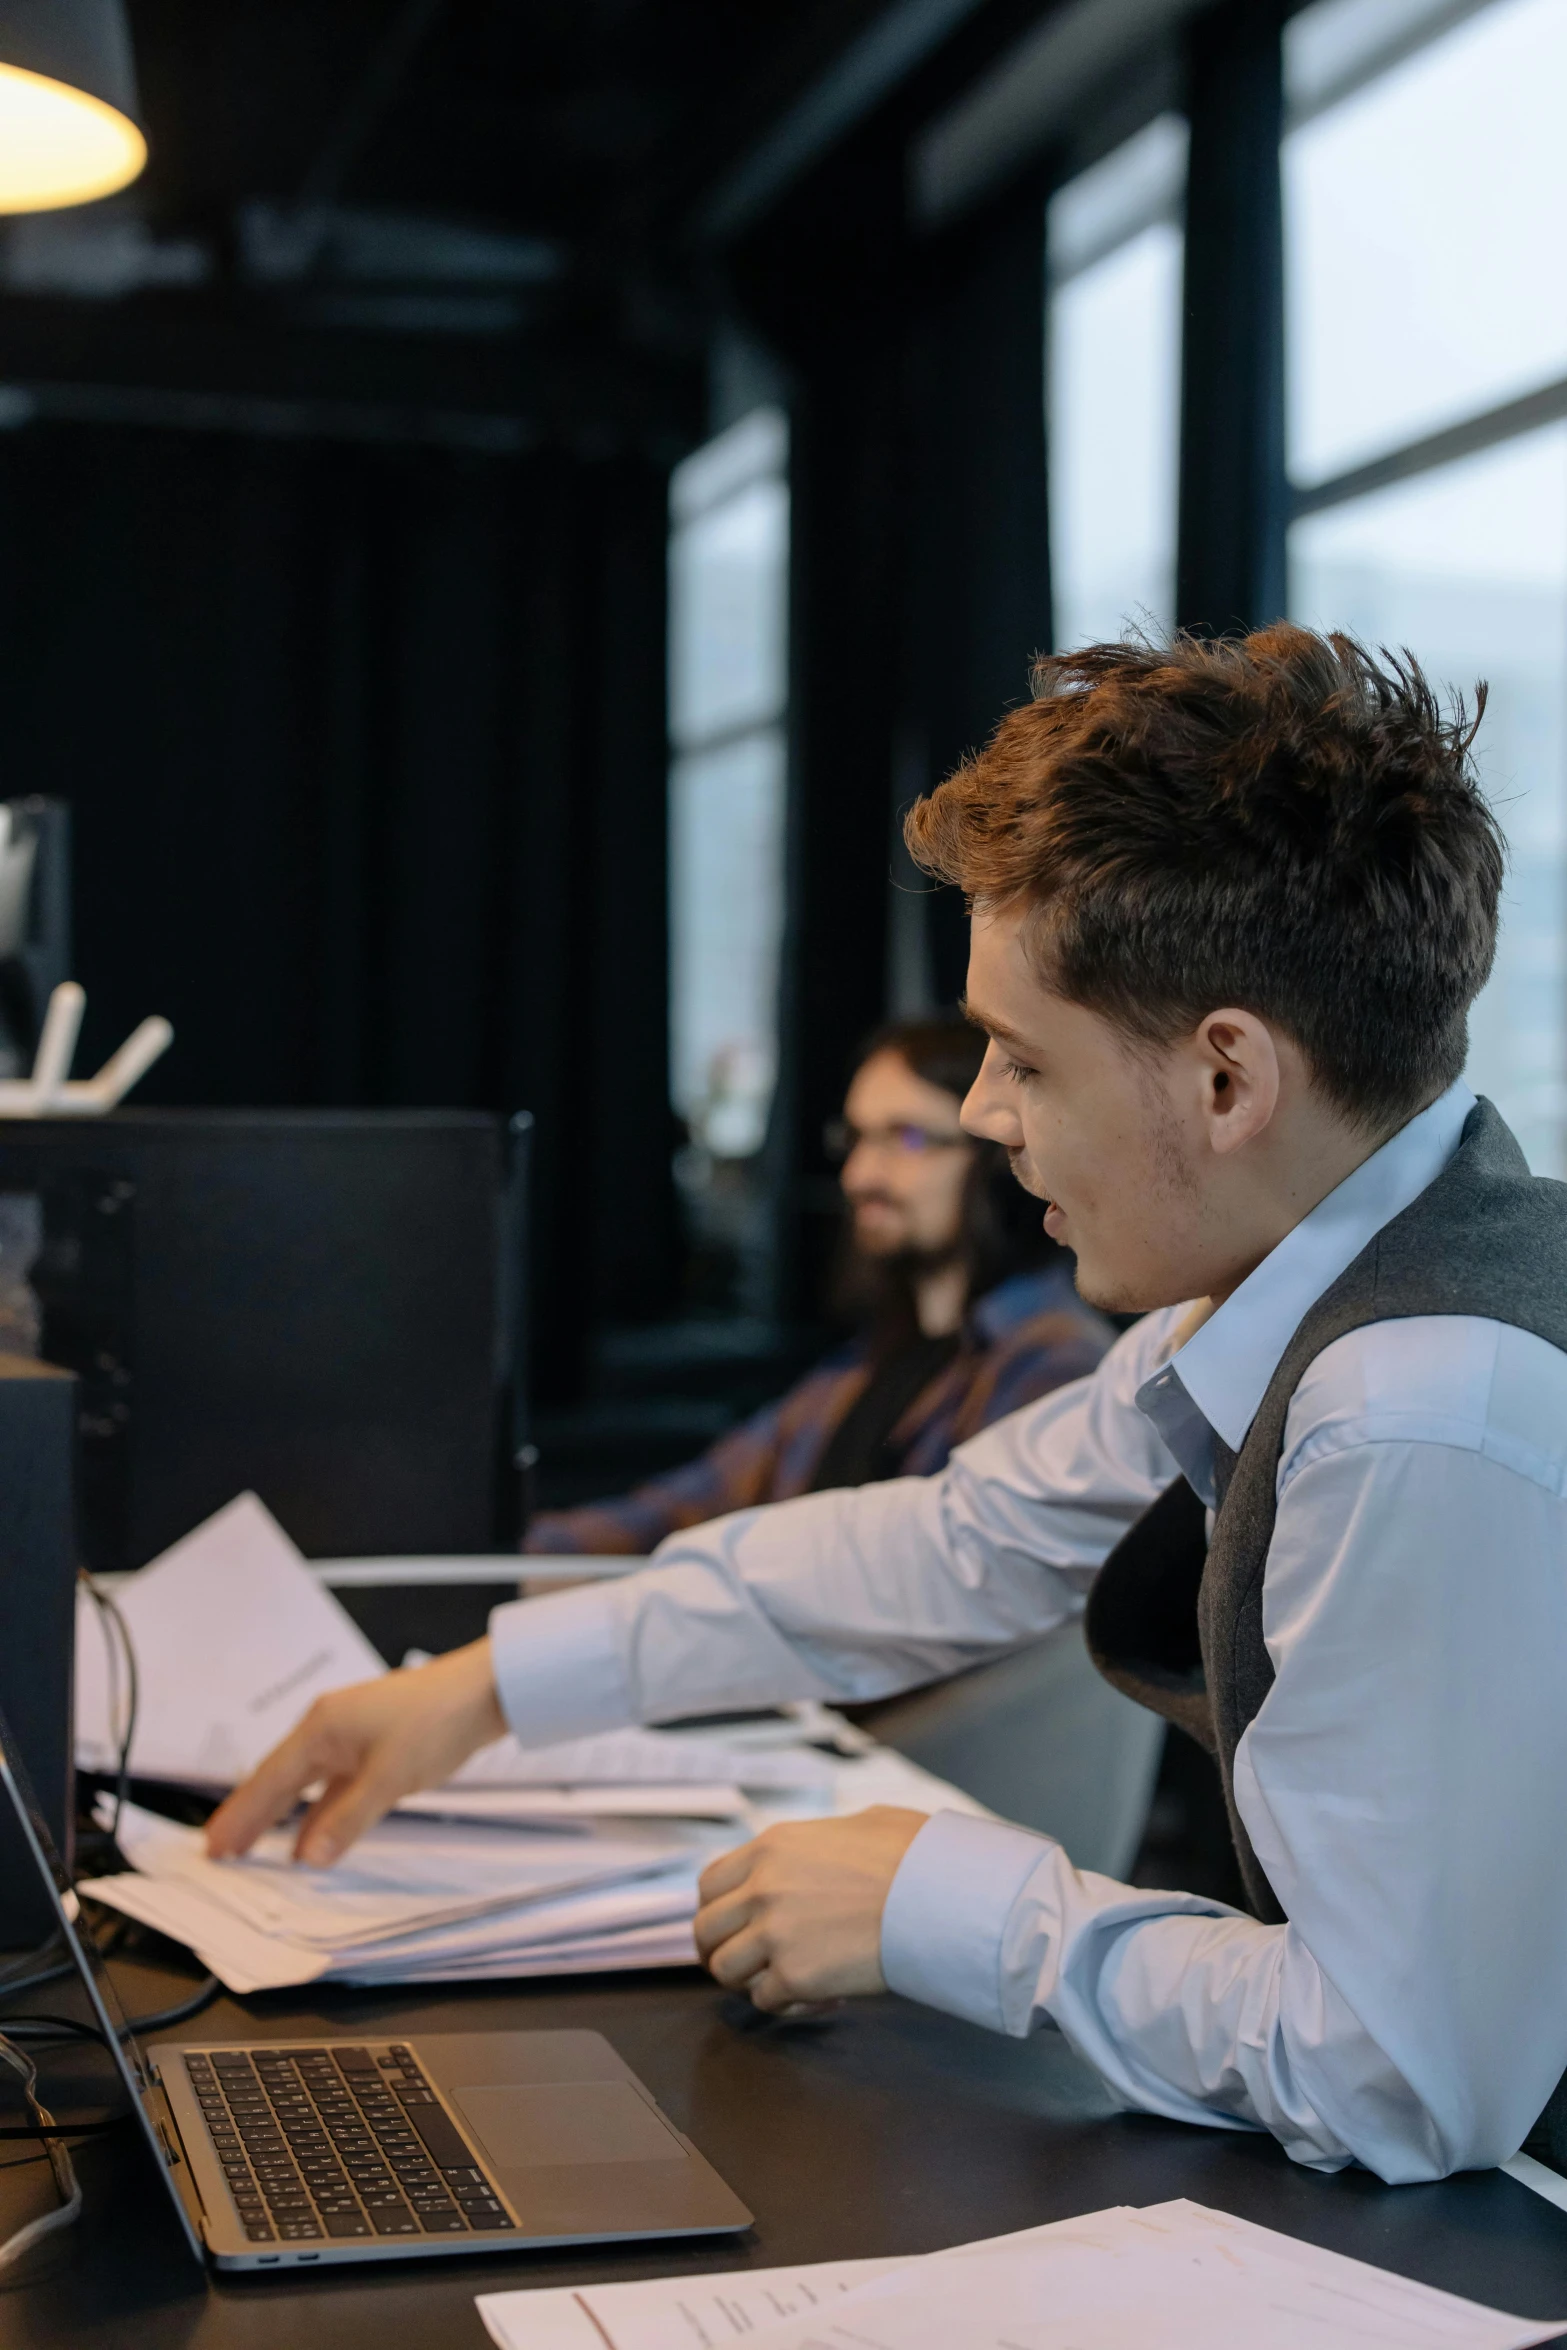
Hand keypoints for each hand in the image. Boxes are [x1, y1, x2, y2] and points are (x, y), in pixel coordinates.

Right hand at [204, 1638, 506, 1866]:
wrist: (485, 1691)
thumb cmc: (436, 1721)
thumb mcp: (389, 1777)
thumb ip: (347, 1820)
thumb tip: (308, 1858)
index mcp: (321, 1728)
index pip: (269, 1779)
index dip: (240, 1816)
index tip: (213, 1846)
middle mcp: (329, 1730)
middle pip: (280, 1780)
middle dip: (251, 1817)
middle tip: (220, 1853)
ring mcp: (352, 1738)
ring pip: (306, 1785)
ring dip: (283, 1817)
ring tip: (255, 1850)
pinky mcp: (375, 1749)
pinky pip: (334, 1786)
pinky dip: (319, 1812)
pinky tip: (312, 1837)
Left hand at [694, 1808, 927, 2013]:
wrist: (939, 1896)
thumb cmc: (914, 1856)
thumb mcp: (862, 1823)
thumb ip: (827, 1840)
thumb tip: (838, 1845)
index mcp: (771, 1847)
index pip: (710, 1884)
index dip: (717, 1910)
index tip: (732, 1927)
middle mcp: (760, 1888)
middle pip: (706, 1930)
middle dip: (720, 1951)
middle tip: (746, 1965)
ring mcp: (774, 1933)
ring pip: (726, 1970)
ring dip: (751, 1980)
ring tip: (786, 1981)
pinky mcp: (795, 1975)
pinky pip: (765, 1999)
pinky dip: (786, 2003)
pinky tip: (820, 1995)